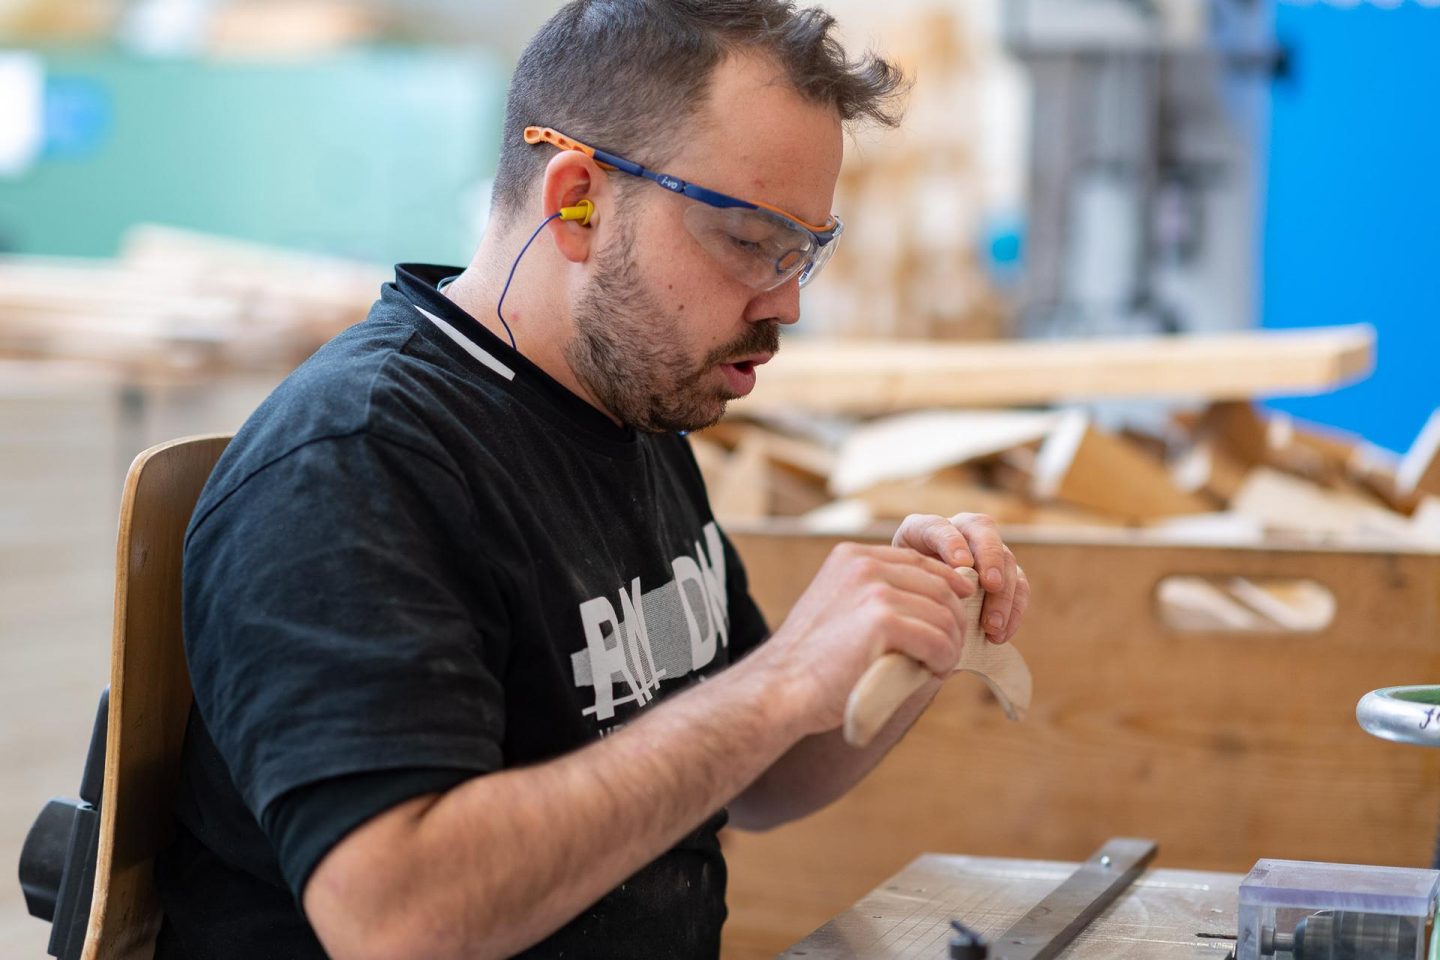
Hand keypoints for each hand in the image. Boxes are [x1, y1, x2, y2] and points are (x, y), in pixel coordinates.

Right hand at [754, 542, 977, 735]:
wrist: (780, 688)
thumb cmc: (812, 660)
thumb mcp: (840, 608)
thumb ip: (874, 596)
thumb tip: (935, 602)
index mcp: (852, 556)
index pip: (919, 561)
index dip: (947, 585)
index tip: (956, 612)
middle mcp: (863, 564)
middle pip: (939, 586)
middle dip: (952, 621)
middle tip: (945, 652)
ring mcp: (873, 591)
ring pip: (943, 615)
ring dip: (949, 645)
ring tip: (936, 666)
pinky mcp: (882, 622)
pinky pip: (938, 640)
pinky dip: (942, 660)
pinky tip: (930, 673)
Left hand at [891, 513, 1029, 644]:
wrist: (914, 608)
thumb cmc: (901, 597)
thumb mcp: (897, 587)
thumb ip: (914, 584)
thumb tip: (941, 597)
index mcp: (923, 529)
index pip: (938, 526)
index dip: (951, 542)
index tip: (961, 564)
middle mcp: (959, 532)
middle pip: (983, 533)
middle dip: (990, 558)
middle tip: (991, 585)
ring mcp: (985, 550)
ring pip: (1006, 561)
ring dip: (1003, 595)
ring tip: (992, 626)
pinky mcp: (1004, 572)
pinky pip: (1019, 586)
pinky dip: (1014, 611)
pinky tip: (1000, 634)